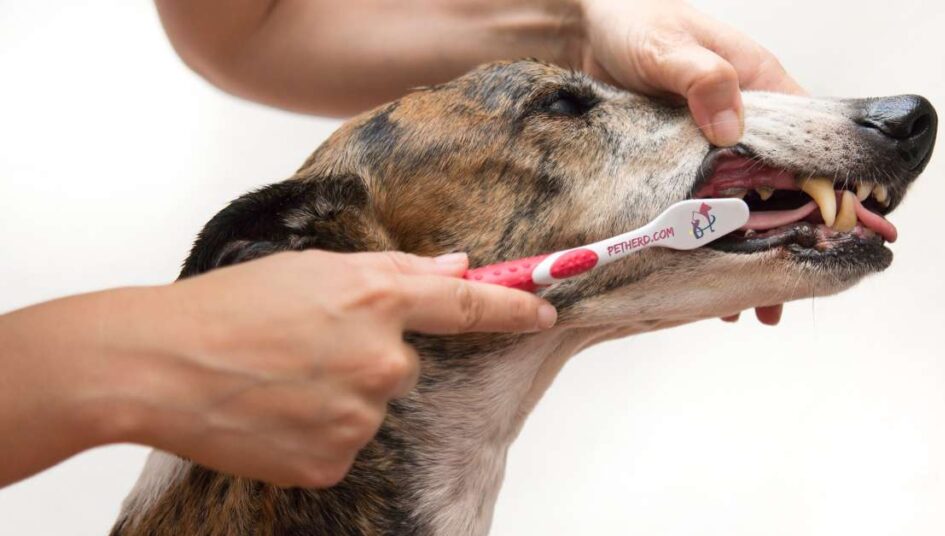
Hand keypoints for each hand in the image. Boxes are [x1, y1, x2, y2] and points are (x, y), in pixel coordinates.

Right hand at [0, 250, 554, 487]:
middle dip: (364, 356)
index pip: (467, 303)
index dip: (512, 305)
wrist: (160, 366)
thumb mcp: (311, 269)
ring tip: (278, 380)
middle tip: (302, 349)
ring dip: (336, 396)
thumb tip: (455, 266)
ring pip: (369, 407)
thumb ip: (395, 270)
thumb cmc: (227, 308)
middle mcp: (382, 360)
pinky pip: (342, 445)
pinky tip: (276, 414)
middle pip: (403, 364)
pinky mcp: (334, 461)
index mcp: (377, 298)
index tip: (544, 310)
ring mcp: (360, 417)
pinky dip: (316, 433)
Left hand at [578, 0, 800, 322]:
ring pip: (748, 200)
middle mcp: (744, 114)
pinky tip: (711, 273)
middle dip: (791, 236)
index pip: (811, 141)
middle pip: (783, 183)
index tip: (833, 231)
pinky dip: (715, 235)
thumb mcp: (668, 48)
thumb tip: (730, 126)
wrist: (587, 26)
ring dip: (753, 247)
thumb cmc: (636, 22)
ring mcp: (715, 137)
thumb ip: (701, 80)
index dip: (826, 188)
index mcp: (758, 83)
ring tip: (754, 306)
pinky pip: (710, 202)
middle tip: (787, 292)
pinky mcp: (684, 155)